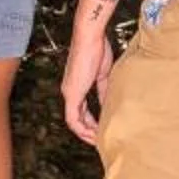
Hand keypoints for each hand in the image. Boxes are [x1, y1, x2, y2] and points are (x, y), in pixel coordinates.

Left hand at [61, 22, 113, 143]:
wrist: (91, 37)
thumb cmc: (97, 49)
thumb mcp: (103, 75)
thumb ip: (103, 91)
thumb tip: (109, 104)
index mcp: (76, 86)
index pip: (81, 111)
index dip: (90, 123)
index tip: (102, 129)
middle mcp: (69, 91)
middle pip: (76, 119)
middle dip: (88, 131)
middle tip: (100, 140)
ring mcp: (69, 93)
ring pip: (73, 122)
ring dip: (85, 133)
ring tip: (98, 141)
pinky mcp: (72, 94)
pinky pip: (73, 119)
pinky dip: (82, 129)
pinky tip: (94, 134)